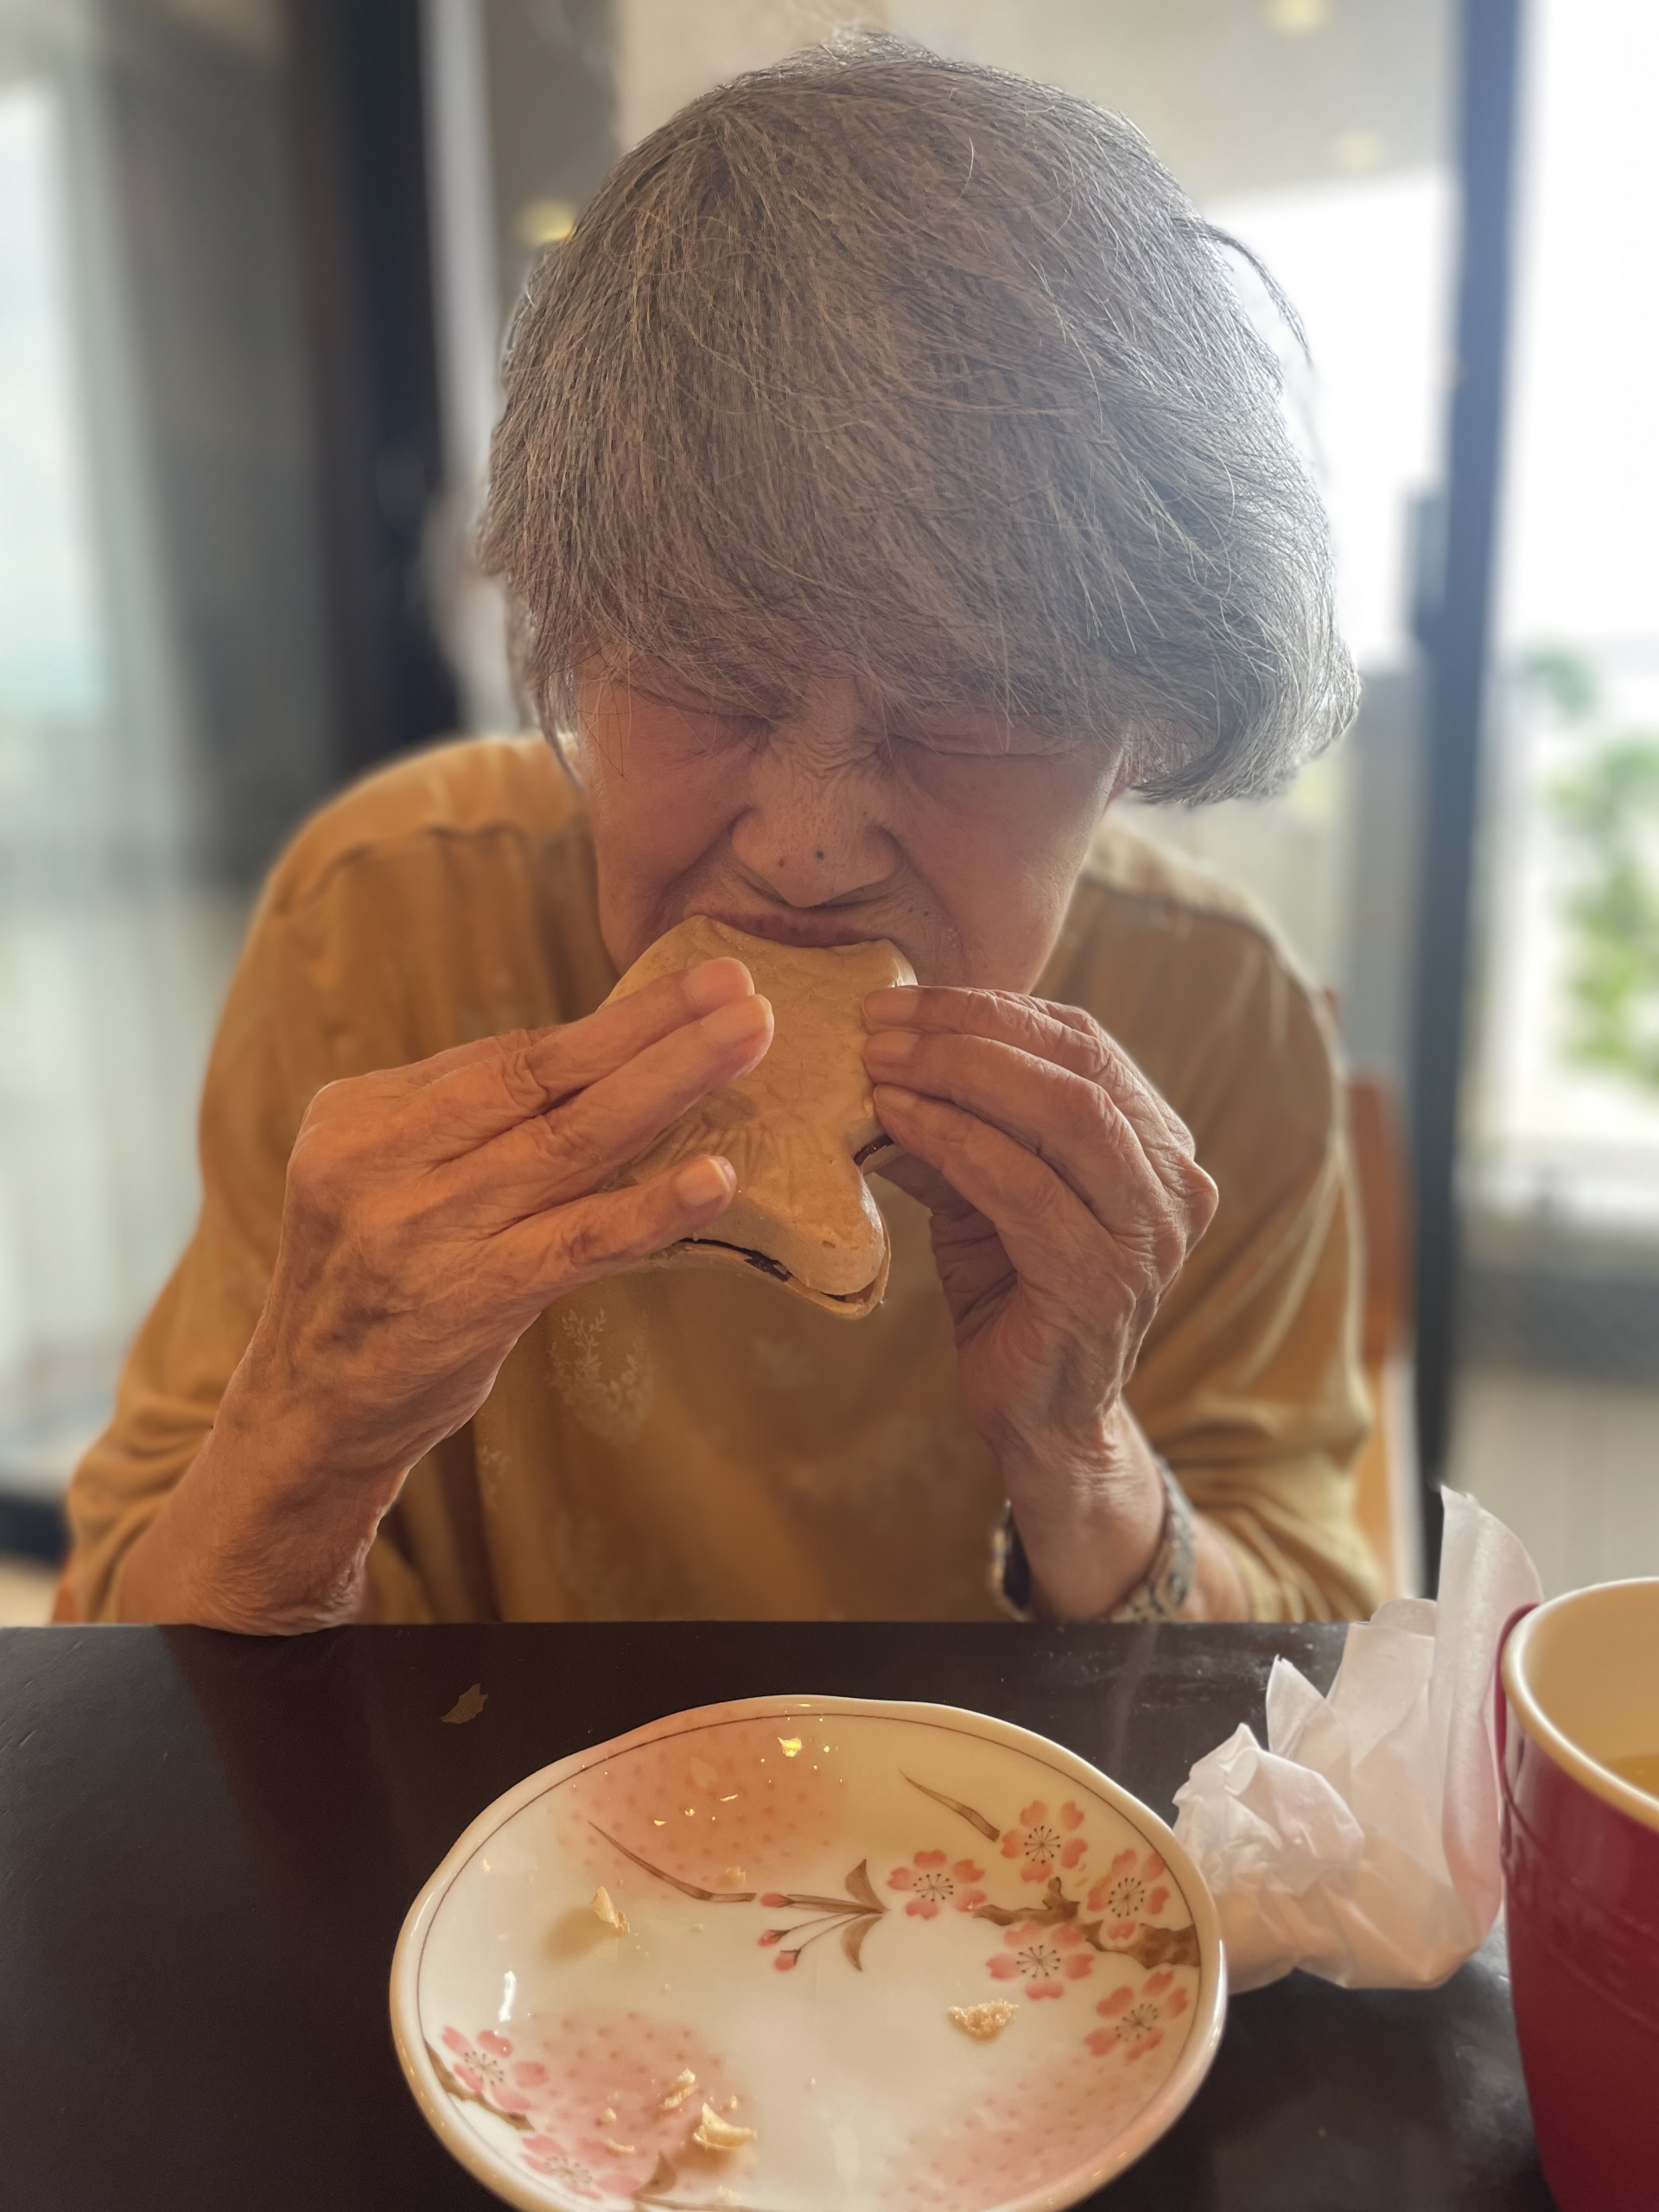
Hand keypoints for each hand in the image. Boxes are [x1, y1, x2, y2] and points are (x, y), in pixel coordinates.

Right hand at [122, 958, 771, 1628]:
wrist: (309, 1410)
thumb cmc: (374, 1283)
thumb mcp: (384, 1181)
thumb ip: (465, 1127)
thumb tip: (605, 1066)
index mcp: (360, 1115)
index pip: (506, 1055)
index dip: (612, 1020)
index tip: (698, 984)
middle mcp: (383, 1161)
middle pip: (539, 1076)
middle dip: (650, 1025)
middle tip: (739, 986)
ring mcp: (425, 1229)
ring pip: (568, 1141)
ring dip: (669, 1083)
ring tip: (747, 1040)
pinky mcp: (467, 1299)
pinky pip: (577, 1241)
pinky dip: (649, 1207)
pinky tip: (714, 1177)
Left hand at [864, 985, 1223, 1616]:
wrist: (1041, 1420)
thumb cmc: (1013, 1294)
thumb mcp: (981, 1194)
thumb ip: (953, 1128)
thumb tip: (880, 1059)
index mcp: (1158, 1145)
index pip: (1084, 1042)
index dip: (991, 1009)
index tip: (901, 1002)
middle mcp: (1175, 1184)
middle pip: (1080, 1066)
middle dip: (971, 1031)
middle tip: (881, 1025)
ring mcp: (1149, 1236)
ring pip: (1067, 1115)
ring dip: (962, 1075)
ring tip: (882, 1065)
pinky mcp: (1103, 1283)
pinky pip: (1025, 1188)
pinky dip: (957, 1143)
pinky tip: (899, 1124)